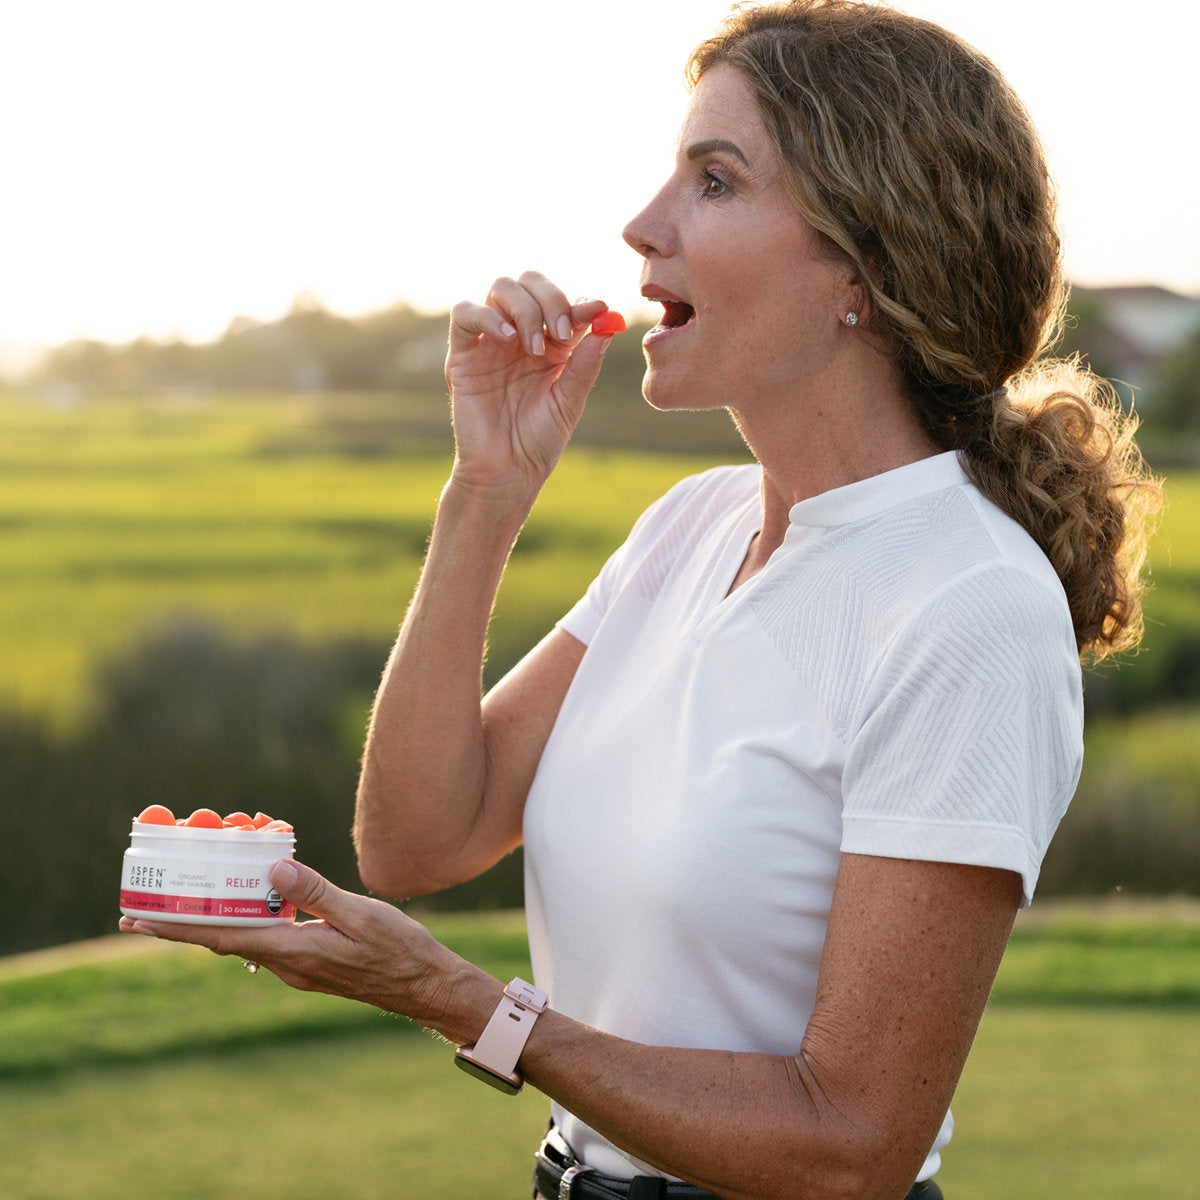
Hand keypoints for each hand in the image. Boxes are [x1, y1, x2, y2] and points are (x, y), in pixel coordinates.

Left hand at [118, 860, 478, 1028]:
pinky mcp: (309, 961)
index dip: (177, 927)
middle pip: (225, 936)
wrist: (424, 986)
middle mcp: (286, 964)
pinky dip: (253, 913)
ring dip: (222, 910)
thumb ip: (316, 893)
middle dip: (186, 916)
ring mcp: (297, 966)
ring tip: (206, 881)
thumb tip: (273, 868)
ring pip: (246, 935)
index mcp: (294, 953)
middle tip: (150, 898)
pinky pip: (268, 935)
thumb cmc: (399, 950)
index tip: (136, 920)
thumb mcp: (360, 915)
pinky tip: (260, 891)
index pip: (222, 937)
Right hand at [445, 271, 617, 492]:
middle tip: (562, 332)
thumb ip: (585, 364)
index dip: (581, 301)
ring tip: (535, 348)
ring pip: (501, 288)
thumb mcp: (570, 402)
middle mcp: (521, 336)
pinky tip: (508, 340)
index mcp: (552, 345)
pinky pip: (465, 314)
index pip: (565, 304)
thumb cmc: (538, 441)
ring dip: (525, 309)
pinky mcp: (463, 354)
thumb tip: (608, 325)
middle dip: (551, 298)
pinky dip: (488, 316)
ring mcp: (491, 342)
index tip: (598, 309)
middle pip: (531, 283)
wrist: (506, 473)